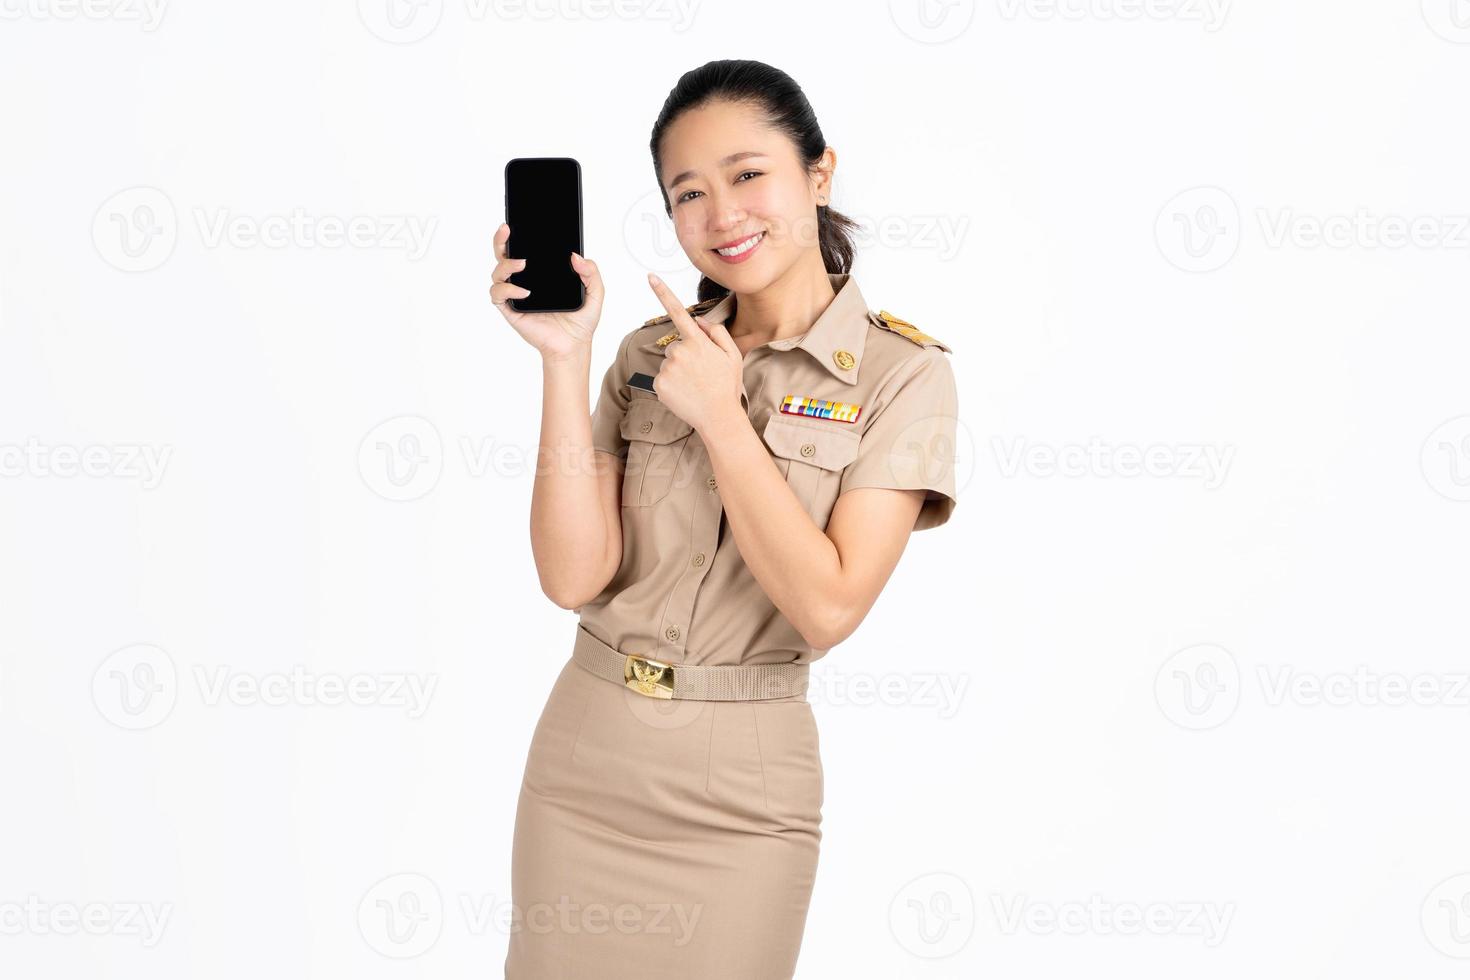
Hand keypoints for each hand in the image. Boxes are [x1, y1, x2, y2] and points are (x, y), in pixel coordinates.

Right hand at [489, 222, 604, 360]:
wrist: (574, 346)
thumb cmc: (580, 321)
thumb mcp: (594, 292)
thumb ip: (591, 272)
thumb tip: (575, 256)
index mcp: (540, 274)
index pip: (524, 250)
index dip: (516, 236)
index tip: (516, 223)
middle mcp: (524, 282)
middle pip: (503, 256)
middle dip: (500, 240)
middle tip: (507, 230)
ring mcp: (515, 295)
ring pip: (497, 273)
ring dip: (506, 265)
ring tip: (523, 265)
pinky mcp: (510, 310)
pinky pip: (498, 295)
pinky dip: (507, 290)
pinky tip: (524, 293)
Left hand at [644, 272, 744, 433]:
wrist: (718, 417)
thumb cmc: (726, 386)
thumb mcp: (732, 355)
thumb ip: (717, 332)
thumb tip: (699, 321)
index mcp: (697, 341)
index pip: (678, 311)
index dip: (663, 292)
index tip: (650, 276)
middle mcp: (680, 351)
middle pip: (674, 346)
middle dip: (684, 356)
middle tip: (700, 374)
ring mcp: (667, 368)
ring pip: (668, 363)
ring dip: (677, 372)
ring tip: (693, 386)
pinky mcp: (658, 384)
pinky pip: (661, 379)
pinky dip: (670, 386)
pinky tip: (684, 393)